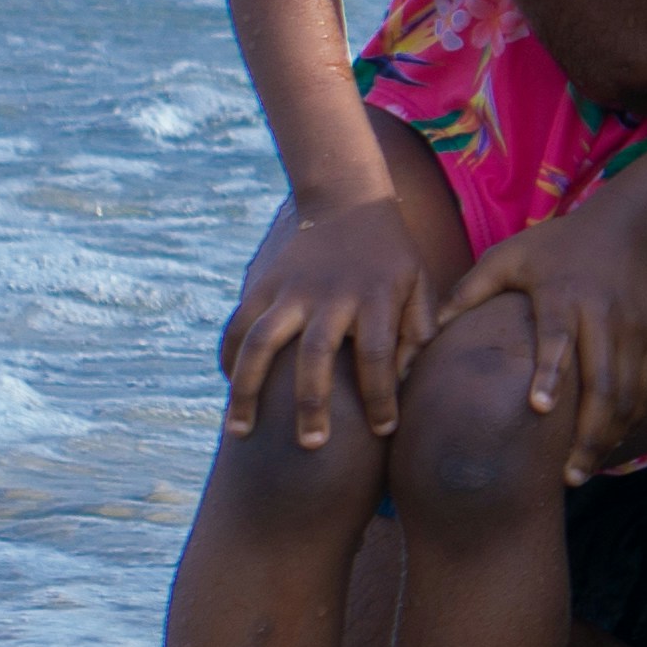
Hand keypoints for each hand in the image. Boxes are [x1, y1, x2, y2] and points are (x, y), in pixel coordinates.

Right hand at [224, 191, 441, 449]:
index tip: (384, 430)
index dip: (381, 396)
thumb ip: (418, 331)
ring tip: (240, 433)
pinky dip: (227, 357)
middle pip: (316, 355)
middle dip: (311, 404)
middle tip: (310, 446)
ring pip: (262, 343)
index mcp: (376, 297)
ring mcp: (291, 289)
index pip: (379, 356)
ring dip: (247, 390)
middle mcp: (331, 296)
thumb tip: (405, 382)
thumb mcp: (419, 284)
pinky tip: (227, 388)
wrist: (348, 200)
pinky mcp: (263, 284)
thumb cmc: (391, 256)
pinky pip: (238, 325)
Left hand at [441, 200, 646, 484]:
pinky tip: (609, 444)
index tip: (539, 408)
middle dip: (587, 434)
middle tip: (567, 476)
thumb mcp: (511, 255)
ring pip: (627, 395)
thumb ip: (471, 289)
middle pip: (602, 383)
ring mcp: (635, 330)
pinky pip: (645, 390)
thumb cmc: (562, 243)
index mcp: (563, 295)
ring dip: (608, 437)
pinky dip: (629, 421)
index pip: (556, 338)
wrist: (634, 224)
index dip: (550, 372)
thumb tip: (429, 329)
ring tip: (582, 470)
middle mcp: (603, 316)